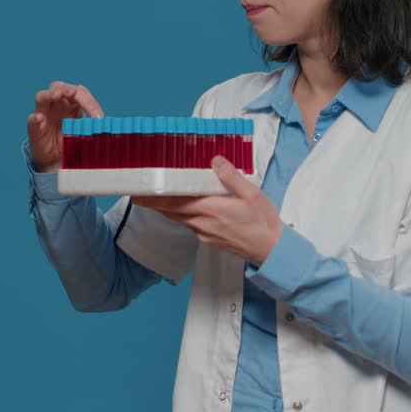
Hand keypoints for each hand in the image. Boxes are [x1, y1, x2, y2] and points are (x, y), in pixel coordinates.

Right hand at [27, 81, 104, 172]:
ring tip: (57, 95)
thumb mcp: (85, 136)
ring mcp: (44, 113)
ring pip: (42, 96)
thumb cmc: (70, 142)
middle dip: (67, 89)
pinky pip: (33, 119)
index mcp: (72, 103)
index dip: (90, 103)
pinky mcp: (35, 127)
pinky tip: (40, 119)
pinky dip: (36, 118)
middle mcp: (56, 104)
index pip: (80, 93)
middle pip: (59, 87)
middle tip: (73, 93)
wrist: (55, 160)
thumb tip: (109, 131)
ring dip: (50, 94)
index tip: (99, 118)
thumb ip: (94, 131)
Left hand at [133, 156, 284, 265]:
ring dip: (167, 209)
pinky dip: (182, 215)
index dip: (156, 198)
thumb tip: (215, 161)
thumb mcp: (251, 194)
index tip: (140, 193)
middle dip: (155, 203)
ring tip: (156, 199)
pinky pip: (190, 224)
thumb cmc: (263, 223)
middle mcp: (203, 223)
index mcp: (211, 209)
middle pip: (172, 212)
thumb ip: (231, 177)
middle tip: (139, 194)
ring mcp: (204, 234)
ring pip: (179, 219)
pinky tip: (185, 208)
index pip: (176, 201)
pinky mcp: (209, 239)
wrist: (271, 250)